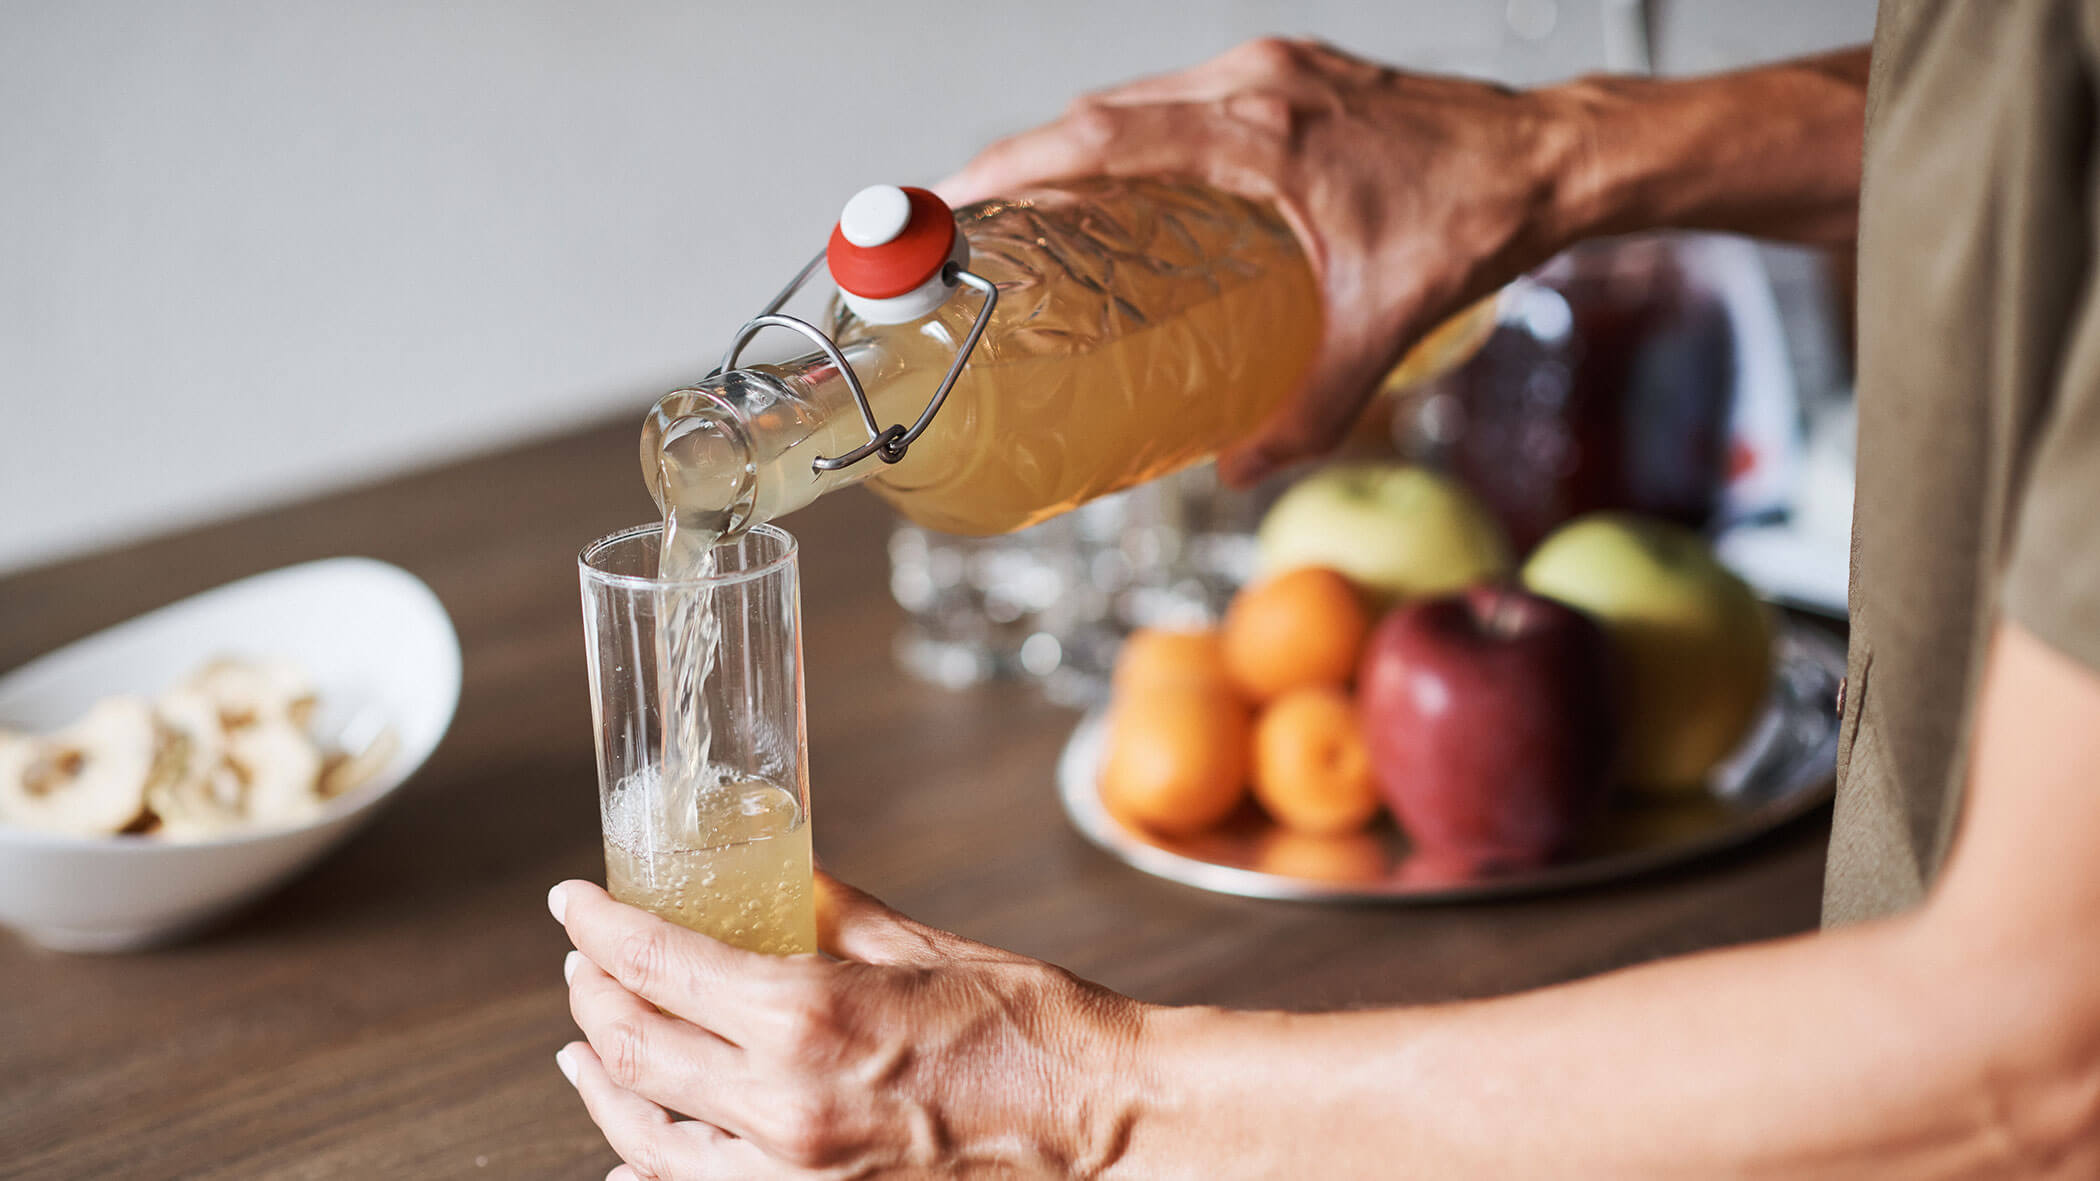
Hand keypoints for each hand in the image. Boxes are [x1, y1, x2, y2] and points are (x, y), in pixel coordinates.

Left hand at [550, 875, 1149, 1178]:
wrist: (1102, 1124)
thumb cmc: (1030, 1029)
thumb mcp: (917, 944)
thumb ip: (827, 910)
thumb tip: (776, 876)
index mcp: (804, 1015)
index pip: (654, 963)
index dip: (596, 926)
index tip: (572, 901)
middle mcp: (779, 1104)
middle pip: (629, 1047)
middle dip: (590, 994)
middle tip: (582, 962)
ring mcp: (788, 1175)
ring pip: (644, 1131)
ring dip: (600, 1080)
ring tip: (584, 1045)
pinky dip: (648, 1164)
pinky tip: (632, 1145)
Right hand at [938, 38, 1582, 485]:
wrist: (1550, 157)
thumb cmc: (1475, 219)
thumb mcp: (1385, 325)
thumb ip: (1311, 408)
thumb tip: (1239, 472)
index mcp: (1265, 132)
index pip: (1107, 134)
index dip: (1016, 162)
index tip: (952, 196)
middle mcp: (1258, 83)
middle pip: (1106, 110)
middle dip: (1026, 158)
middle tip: (969, 218)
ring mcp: (1275, 68)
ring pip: (1145, 97)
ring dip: (1080, 144)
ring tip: (1029, 206)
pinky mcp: (1294, 74)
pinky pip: (1187, 96)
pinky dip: (1139, 135)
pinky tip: (1128, 187)